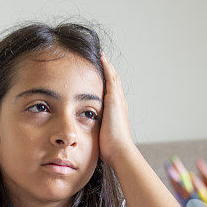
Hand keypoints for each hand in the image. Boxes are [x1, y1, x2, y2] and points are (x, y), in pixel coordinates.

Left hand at [98, 53, 136, 167]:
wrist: (120, 151)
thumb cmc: (110, 149)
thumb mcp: (101, 136)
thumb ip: (97, 131)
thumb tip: (86, 134)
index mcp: (117, 111)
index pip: (112, 92)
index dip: (107, 82)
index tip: (99, 74)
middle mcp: (120, 103)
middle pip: (114, 82)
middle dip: (108, 71)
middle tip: (102, 59)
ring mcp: (119, 100)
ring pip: (114, 78)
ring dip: (107, 66)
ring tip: (101, 55)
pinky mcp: (115, 99)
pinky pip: (111, 78)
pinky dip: (107, 68)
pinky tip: (101, 58)